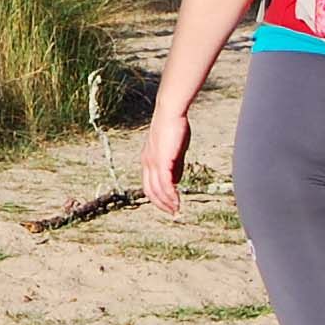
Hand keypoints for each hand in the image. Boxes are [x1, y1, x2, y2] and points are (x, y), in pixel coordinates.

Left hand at [140, 95, 193, 214]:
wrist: (171, 112)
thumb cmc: (174, 127)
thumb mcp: (174, 150)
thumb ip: (174, 166)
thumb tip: (175, 182)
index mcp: (147, 160)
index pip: (149, 184)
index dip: (158, 197)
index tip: (169, 204)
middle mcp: (146, 163)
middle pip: (150, 191)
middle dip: (161, 204)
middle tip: (173, 212)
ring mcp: (152, 163)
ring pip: (157, 190)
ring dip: (167, 202)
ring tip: (177, 209)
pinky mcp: (161, 162)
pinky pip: (165, 184)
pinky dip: (171, 195)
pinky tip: (177, 201)